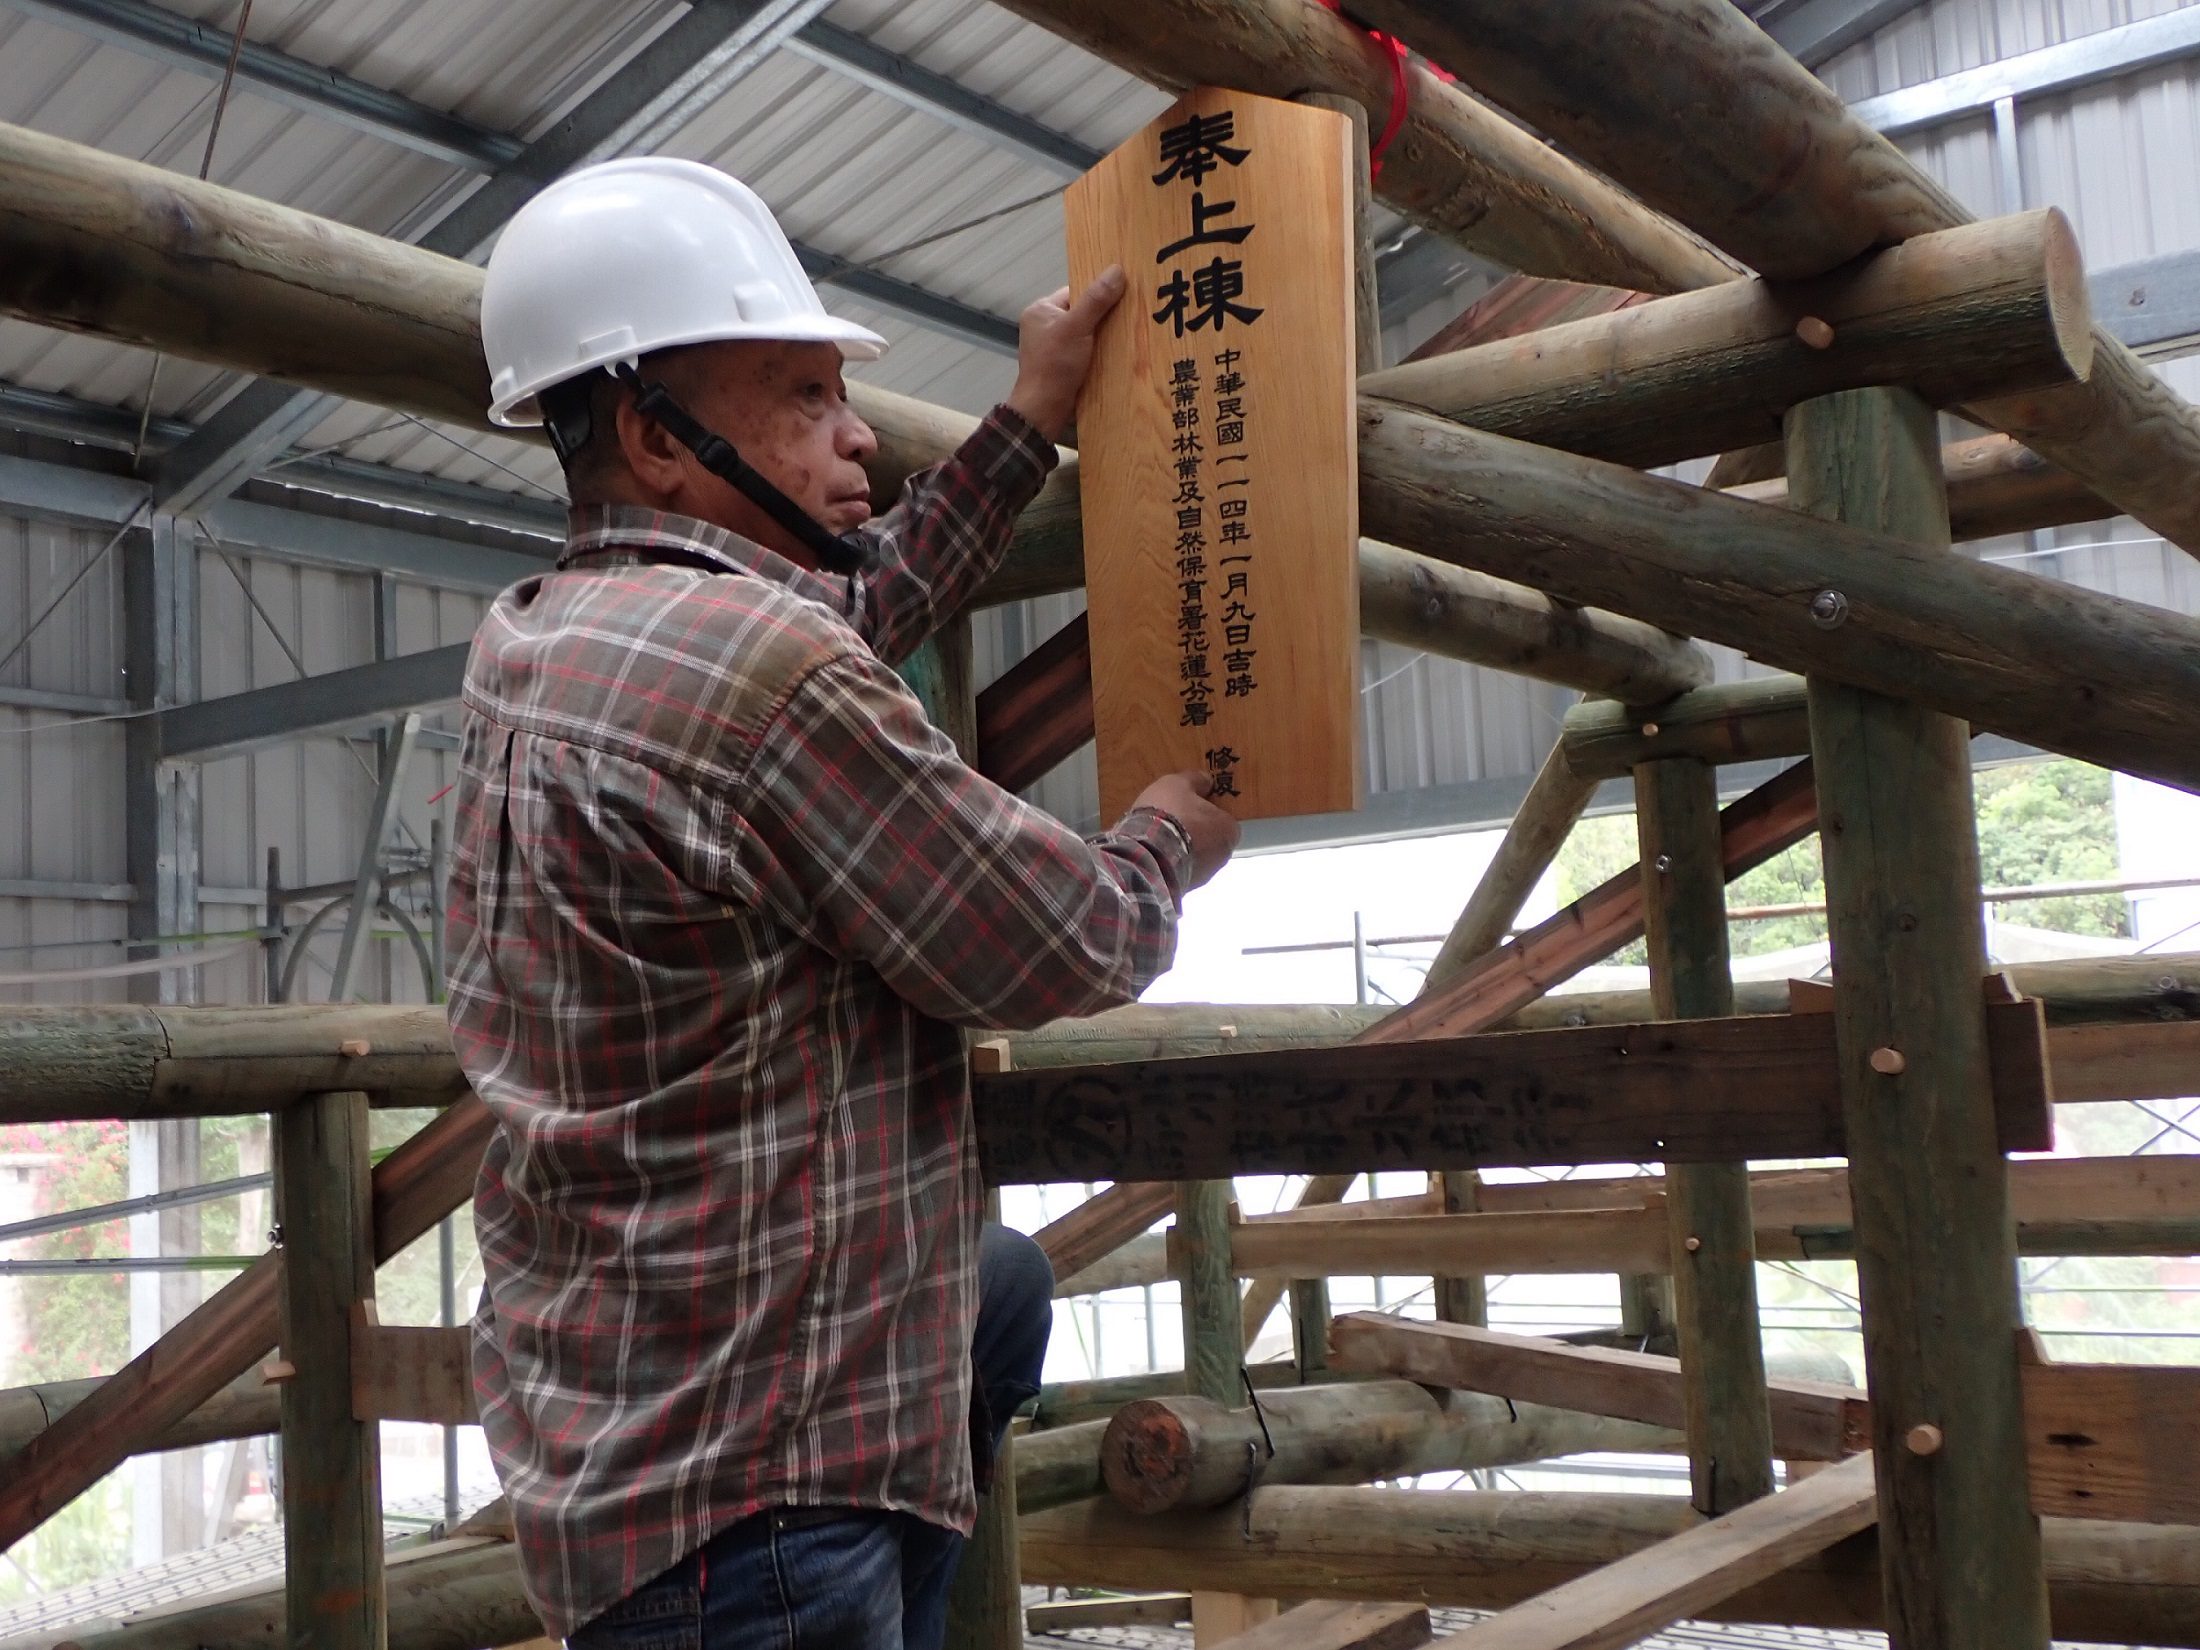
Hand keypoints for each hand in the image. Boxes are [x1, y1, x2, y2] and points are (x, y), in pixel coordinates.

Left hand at [1005, 267, 1126, 442]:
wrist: (1044, 409)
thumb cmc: (1055, 365)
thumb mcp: (1077, 328)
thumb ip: (1096, 300)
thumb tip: (1117, 270)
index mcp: (1042, 310)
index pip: (1075, 291)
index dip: (1098, 292)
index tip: (1123, 294)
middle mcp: (1045, 326)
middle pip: (1082, 311)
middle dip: (1104, 315)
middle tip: (1130, 315)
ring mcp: (1053, 347)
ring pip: (1085, 332)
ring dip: (1104, 336)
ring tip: (1128, 334)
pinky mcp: (1062, 365)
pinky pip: (1085, 350)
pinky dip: (1099, 352)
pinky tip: (1117, 353)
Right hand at [1131, 770, 1240, 890]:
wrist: (1147, 855)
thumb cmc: (1169, 814)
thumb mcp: (1178, 785)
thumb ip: (1195, 780)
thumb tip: (1206, 780)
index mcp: (1229, 829)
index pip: (1223, 818)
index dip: (1205, 811)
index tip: (1188, 806)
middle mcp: (1224, 855)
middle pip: (1210, 838)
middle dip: (1194, 831)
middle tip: (1171, 819)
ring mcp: (1205, 875)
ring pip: (1194, 856)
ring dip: (1181, 848)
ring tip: (1157, 837)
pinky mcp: (1186, 888)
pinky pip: (1179, 870)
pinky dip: (1170, 862)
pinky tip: (1152, 853)